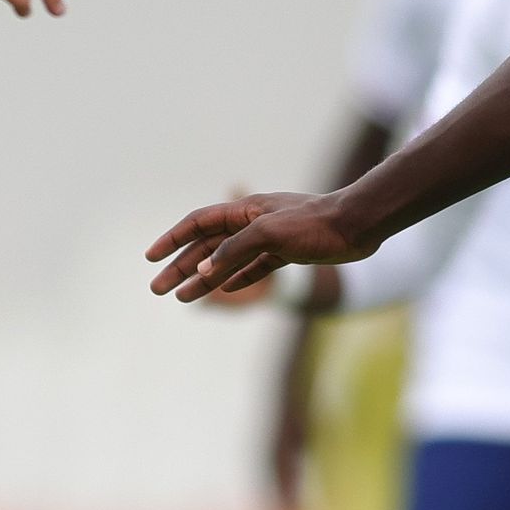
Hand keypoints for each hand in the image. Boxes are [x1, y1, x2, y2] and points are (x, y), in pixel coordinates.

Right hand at [149, 191, 370, 303]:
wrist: (358, 227)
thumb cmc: (315, 225)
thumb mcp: (269, 234)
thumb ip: (234, 250)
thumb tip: (205, 270)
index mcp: (245, 211)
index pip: (198, 224)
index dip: (172, 240)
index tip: (151, 257)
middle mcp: (253, 223)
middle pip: (208, 246)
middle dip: (181, 267)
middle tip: (158, 289)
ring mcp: (269, 239)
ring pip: (227, 261)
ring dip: (204, 279)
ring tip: (182, 298)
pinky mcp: (288, 254)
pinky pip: (253, 268)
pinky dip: (236, 279)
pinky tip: (224, 290)